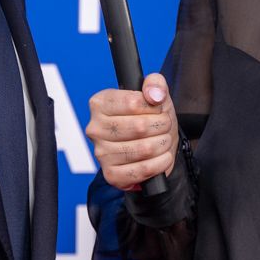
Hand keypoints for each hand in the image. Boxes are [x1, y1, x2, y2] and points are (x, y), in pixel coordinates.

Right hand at [85, 73, 179, 190]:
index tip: (157, 109)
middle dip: (162, 126)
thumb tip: (153, 94)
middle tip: (164, 126)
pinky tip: (161, 157)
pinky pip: (143, 170)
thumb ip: (155, 84)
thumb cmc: (150, 119)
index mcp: (100, 103)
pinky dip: (160, 163)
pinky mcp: (111, 174)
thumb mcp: (156, 96)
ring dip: (163, 144)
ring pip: (144, 149)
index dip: (153, 107)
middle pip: (140, 126)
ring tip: (163, 141)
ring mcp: (101, 154)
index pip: (133, 102)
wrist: (152, 148)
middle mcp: (95, 128)